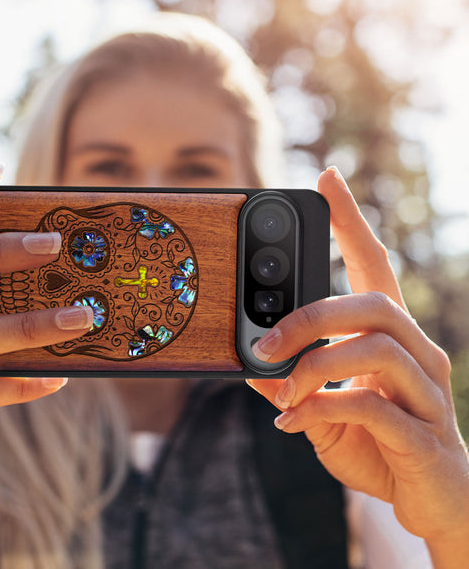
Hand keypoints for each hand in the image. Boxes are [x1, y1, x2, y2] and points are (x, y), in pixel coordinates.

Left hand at [247, 167, 468, 560]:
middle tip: (264, 341)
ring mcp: (428, 393)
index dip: (351, 221)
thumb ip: (292, 385)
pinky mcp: (426, 436)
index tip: (327, 179)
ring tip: (281, 391)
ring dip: (314, 366)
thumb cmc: (379, 446)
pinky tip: (294, 423)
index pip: (374, 265)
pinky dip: (323, 409)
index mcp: (391, 337)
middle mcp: (419, 353)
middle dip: (310, 316)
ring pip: (376, 348)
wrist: (433, 504)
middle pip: (373, 303)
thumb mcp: (323, 410)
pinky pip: (373, 407)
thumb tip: (249, 366)